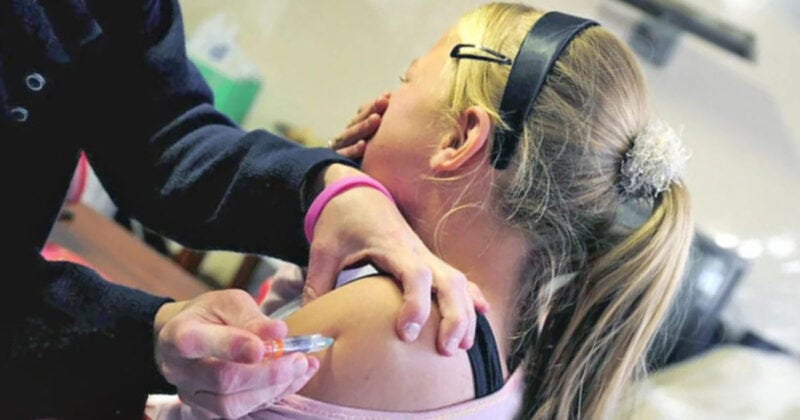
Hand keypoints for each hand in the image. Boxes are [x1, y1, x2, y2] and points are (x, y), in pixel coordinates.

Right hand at [154, 289, 319, 418]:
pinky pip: (240, 412)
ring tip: (301, 368)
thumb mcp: (230, 303)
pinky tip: (295, 378)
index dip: (231, 346)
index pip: (196, 342)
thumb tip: (279, 333)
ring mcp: (191, 395)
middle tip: (299, 360)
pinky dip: (272, 396)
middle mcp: (179, 369)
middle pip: (221, 380)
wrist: (190, 335)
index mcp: (178, 333)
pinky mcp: (206, 411)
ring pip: (230, 405)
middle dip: (266, 373)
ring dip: (272, 389)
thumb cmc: (212, 315)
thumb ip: (252, 318)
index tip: (262, 347)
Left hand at [303, 164, 489, 355]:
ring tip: (462, 347)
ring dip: (465, 313)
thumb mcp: (322, 251)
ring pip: (459, 281)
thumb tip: (310, 327)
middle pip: (449, 281)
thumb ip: (316, 287)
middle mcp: (416, 250)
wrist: (354, 192)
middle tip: (447, 349)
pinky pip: (457, 277)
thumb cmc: (339, 221)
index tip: (405, 334)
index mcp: (391, 246)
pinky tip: (480, 314)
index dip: (416, 305)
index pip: (415, 274)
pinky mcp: (428, 259)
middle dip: (454, 316)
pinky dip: (471, 295)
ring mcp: (426, 254)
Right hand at [330, 93, 389, 159]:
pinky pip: (344, 156)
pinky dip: (353, 150)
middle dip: (371, 110)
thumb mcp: (367, 143)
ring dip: (363, 126)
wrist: (330, 181)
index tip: (388, 95)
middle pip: (357, 121)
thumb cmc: (358, 163)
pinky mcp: (336, 163)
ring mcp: (339, 149)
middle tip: (384, 101)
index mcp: (353, 130)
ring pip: (350, 135)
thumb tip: (393, 107)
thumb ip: (377, 130)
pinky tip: (363, 145)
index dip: (374, 105)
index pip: (363, 114)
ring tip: (377, 118)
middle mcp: (345, 137)